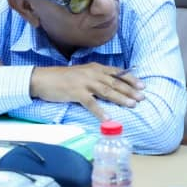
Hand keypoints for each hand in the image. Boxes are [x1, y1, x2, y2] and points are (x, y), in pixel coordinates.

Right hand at [30, 63, 144, 120]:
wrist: (43, 79)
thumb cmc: (63, 78)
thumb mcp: (83, 73)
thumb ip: (97, 77)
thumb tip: (112, 85)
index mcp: (95, 68)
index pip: (117, 73)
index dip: (131, 79)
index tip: (143, 85)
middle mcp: (92, 73)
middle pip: (115, 82)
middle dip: (130, 90)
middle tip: (142, 97)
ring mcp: (84, 83)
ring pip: (107, 91)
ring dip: (120, 98)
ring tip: (132, 105)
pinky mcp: (76, 93)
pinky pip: (91, 103)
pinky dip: (100, 111)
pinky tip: (108, 118)